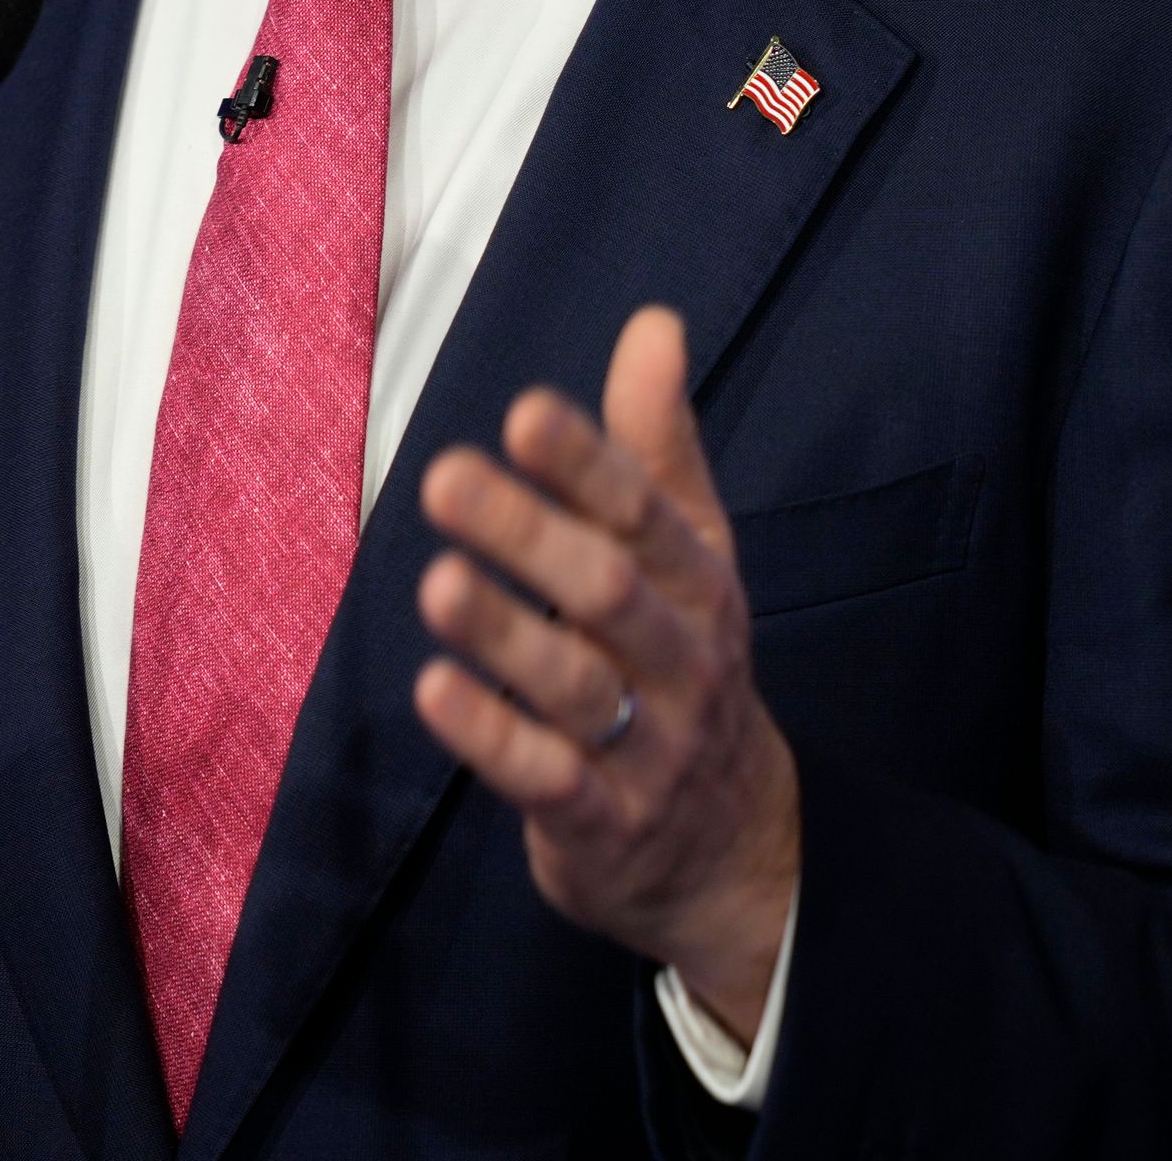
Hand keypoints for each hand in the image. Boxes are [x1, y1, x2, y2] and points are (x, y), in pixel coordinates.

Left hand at [412, 306, 797, 1041]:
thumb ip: (656, 446)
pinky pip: (549, 780)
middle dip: (531, 534)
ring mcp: (647, 748)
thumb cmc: (687, 670)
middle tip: (444, 478)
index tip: (524, 413)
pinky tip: (434, 691)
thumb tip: (654, 323)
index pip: (647, 513)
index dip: (587, 463)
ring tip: (436, 584)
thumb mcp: (691, 557)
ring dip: (505, 634)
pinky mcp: (604, 824)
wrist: (737, 849)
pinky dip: (492, 737)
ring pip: (577, 686)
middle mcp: (683, 661)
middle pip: (611, 591)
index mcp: (701, 585)